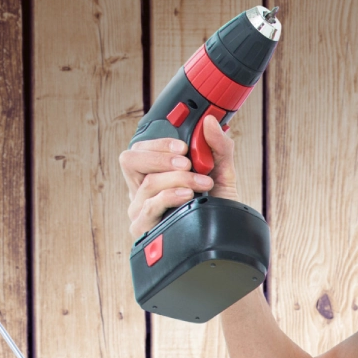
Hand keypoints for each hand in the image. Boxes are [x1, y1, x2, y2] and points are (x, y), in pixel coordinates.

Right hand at [119, 116, 237, 238]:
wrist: (226, 235)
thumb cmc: (216, 204)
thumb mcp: (221, 172)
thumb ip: (218, 146)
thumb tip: (210, 121)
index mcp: (152, 173)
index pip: (139, 149)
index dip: (158, 143)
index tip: (183, 146)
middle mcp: (141, 190)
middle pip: (130, 161)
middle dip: (161, 158)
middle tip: (187, 163)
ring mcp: (139, 210)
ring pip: (147, 183)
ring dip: (178, 179)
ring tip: (201, 183)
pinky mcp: (143, 228)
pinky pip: (150, 206)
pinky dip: (170, 197)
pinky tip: (187, 196)